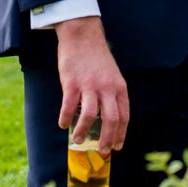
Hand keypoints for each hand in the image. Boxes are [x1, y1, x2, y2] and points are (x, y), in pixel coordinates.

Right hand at [54, 16, 128, 155]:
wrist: (83, 35)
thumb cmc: (96, 57)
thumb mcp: (112, 75)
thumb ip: (112, 94)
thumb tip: (108, 118)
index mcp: (119, 86)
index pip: (124, 115)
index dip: (121, 134)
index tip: (117, 146)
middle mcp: (107, 88)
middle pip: (111, 120)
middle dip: (107, 140)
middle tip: (101, 151)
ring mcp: (89, 86)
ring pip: (90, 117)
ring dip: (83, 133)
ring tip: (77, 140)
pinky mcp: (72, 83)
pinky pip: (69, 107)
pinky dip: (66, 119)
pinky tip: (63, 124)